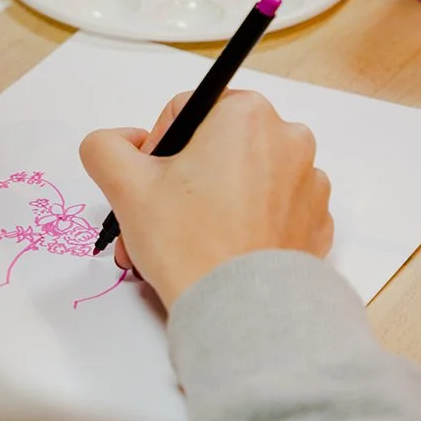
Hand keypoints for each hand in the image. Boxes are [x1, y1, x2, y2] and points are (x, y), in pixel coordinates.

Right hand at [79, 90, 332, 308]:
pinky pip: (272, 210)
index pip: (185, 112)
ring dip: (211, 202)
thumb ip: (104, 147)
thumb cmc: (189, 242)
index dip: (157, 148)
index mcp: (246, 115)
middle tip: (159, 217)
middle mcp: (288, 138)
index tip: (150, 183)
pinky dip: (246, 223)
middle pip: (216, 146)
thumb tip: (118, 142)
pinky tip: (222, 250)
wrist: (240, 309)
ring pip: (244, 178)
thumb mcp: (125, 186)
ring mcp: (309, 182)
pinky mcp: (315, 221)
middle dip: (182, 180)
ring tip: (186, 240)